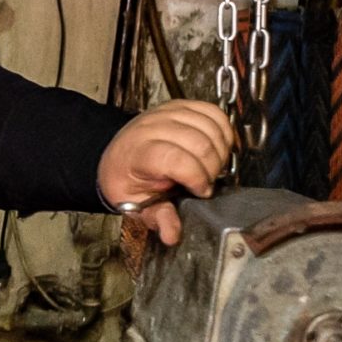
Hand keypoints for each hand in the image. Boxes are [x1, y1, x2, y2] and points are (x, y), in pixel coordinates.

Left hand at [98, 101, 235, 244]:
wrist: (118, 155)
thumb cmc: (126, 179)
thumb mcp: (135, 204)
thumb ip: (158, 217)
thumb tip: (172, 234)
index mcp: (138, 153)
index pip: (175, 159)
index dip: (196, 177)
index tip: (200, 191)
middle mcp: (152, 128)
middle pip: (199, 143)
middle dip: (211, 168)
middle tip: (205, 181)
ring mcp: (167, 114)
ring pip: (210, 127)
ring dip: (219, 150)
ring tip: (210, 165)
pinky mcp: (181, 106)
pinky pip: (213, 112)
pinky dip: (223, 130)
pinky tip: (216, 146)